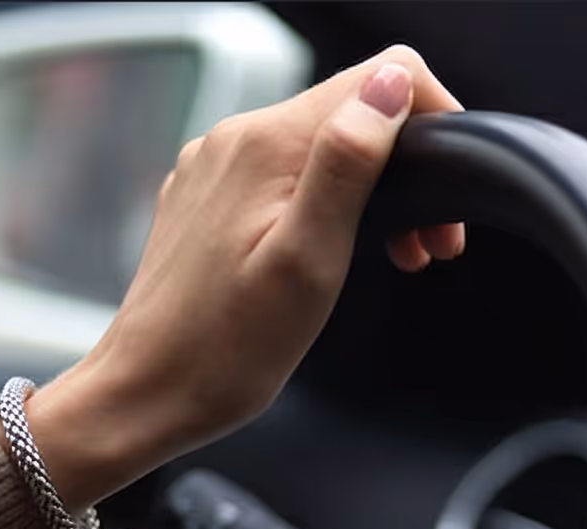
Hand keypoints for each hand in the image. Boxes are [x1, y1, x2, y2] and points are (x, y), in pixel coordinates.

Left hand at [16, 45, 465, 508]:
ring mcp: (215, 167)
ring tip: (392, 257)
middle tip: (427, 247)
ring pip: (318, 146)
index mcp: (266, 145)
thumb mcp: (308, 259)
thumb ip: (348, 163)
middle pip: (351, 112)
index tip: (441, 196)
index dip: (429, 123)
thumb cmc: (225, 350)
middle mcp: (235, 139)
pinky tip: (327, 259)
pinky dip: (321, 206)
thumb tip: (390, 85)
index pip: (379, 77)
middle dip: (404, 167)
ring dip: (367, 191)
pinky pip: (280, 175)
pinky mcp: (206, 197)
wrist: (146, 393)